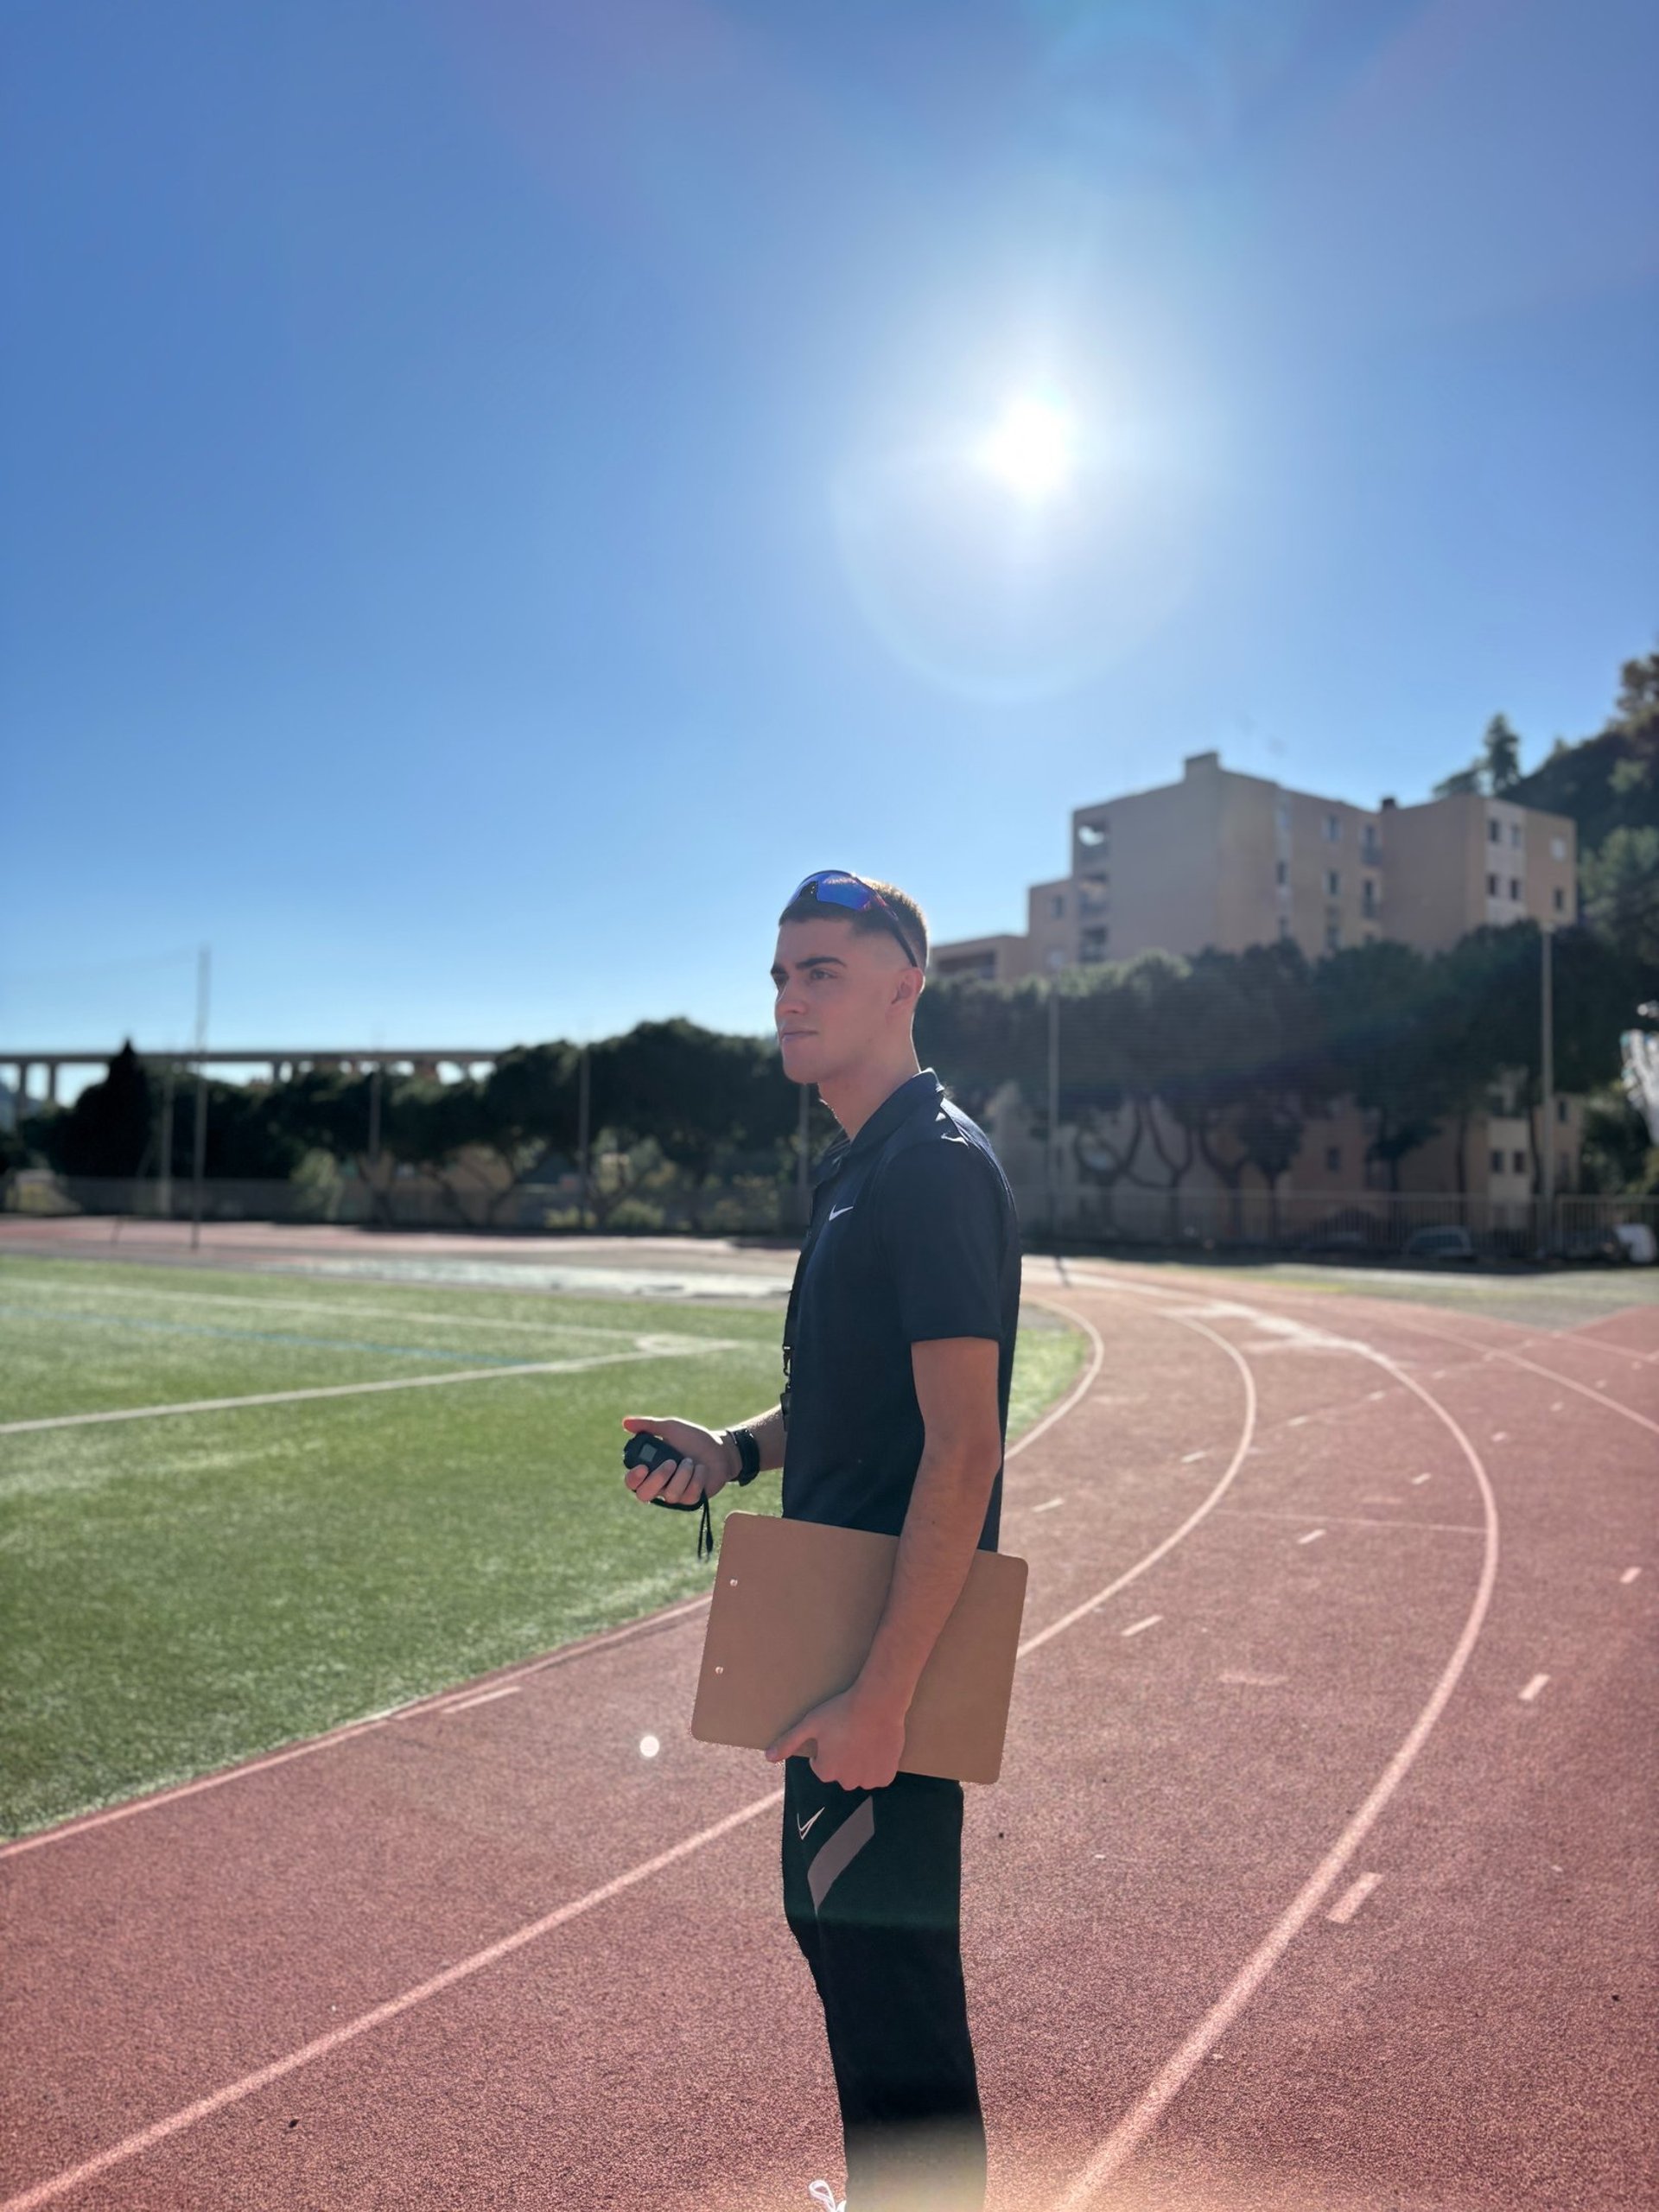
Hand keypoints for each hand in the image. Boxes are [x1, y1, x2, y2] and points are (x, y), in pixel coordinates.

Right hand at [620, 1414, 736, 1507]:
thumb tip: (625, 1422)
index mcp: (650, 1469)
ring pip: (670, 1495)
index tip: (643, 1467)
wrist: (720, 1447)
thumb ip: (648, 1426)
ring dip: (683, 1475)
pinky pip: (689, 1495)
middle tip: (671, 1463)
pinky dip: (697, 1478)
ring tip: (691, 1461)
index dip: (633, 1478)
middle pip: (644, 1495)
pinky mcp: (692, 1499)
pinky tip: (702, 1469)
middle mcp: (659, 1485)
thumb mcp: (670, 1428)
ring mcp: (675, 1494)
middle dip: (658, 1479)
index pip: (632, 1482)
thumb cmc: (693, 1438)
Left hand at [766, 1683, 908, 1790]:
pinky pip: (878, 1775)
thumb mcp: (811, 1724)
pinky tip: (876, 1746)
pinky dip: (877, 1765)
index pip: (821, 1766)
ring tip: (863, 1739)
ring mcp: (868, 1780)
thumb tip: (768, 1757)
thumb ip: (789, 1742)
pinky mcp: (886, 1776)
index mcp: (826, 1771)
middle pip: (841, 1773)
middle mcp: (847, 1782)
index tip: (833, 1733)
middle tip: (848, 1735)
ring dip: (860, 1763)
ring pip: (860, 1775)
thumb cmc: (841, 1711)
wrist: (877, 1703)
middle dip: (842, 1759)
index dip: (825, 1749)